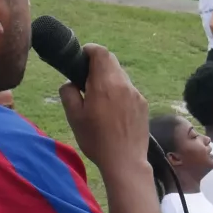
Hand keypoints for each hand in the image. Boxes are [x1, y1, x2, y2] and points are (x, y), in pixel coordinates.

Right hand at [60, 44, 148, 173]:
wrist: (125, 161)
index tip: (80, 61)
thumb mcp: (74, 116)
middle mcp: (123, 84)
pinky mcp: (143, 104)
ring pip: (120, 76)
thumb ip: (68, 92)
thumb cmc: (96, 140)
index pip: (100, 52)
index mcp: (104, 84)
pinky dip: (119, 92)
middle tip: (86, 82)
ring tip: (99, 100)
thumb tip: (71, 82)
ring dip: (108, 80)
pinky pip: (129, 90)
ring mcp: (136, 94)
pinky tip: (113, 112)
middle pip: (111, 61)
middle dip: (97, 66)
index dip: (89, 51)